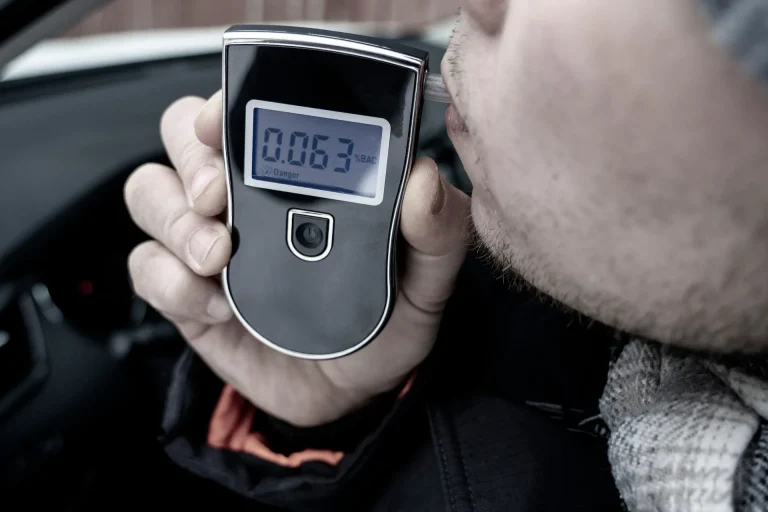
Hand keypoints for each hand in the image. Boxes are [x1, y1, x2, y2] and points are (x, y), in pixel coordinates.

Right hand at [124, 93, 468, 426]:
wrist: (351, 394)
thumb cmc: (384, 326)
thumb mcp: (425, 284)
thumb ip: (437, 235)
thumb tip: (426, 182)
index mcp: (300, 177)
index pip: (247, 114)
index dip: (225, 105)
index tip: (223, 122)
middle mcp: (246, 197)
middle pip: (180, 138)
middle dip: (192, 160)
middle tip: (218, 197)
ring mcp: (208, 242)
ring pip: (148, 192)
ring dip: (175, 219)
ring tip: (219, 258)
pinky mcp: (184, 291)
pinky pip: (146, 266)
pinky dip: (170, 281)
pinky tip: (217, 306)